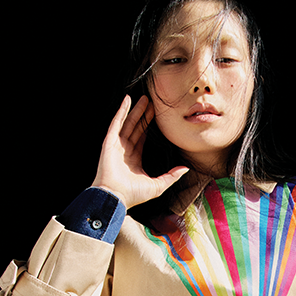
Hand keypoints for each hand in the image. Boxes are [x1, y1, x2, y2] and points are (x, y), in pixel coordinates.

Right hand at [91, 94, 188, 208]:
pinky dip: (121, 112)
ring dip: (135, 110)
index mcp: (134, 159)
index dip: (149, 126)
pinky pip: (116, 124)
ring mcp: (117, 146)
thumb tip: (185, 169)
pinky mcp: (110, 143)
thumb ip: (171, 176)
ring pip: (128, 123)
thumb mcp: (158, 186)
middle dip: (144, 115)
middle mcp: (125, 151)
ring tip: (144, 98)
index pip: (142, 138)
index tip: (157, 115)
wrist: (116, 197)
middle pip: (136, 128)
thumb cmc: (133, 195)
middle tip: (153, 103)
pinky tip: (127, 100)